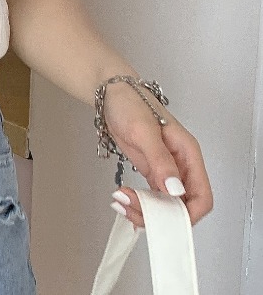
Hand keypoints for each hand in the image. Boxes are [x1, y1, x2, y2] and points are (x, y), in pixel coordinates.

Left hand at [102, 81, 212, 228]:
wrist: (111, 93)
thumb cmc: (130, 103)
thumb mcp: (144, 131)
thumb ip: (161, 161)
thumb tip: (175, 190)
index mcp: (188, 154)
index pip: (201, 195)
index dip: (188, 213)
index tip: (165, 218)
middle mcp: (180, 164)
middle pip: (182, 205)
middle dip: (161, 215)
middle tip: (134, 210)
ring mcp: (165, 169)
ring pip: (165, 203)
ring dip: (146, 211)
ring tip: (123, 203)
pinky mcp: (150, 170)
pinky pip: (151, 196)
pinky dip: (140, 203)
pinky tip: (126, 204)